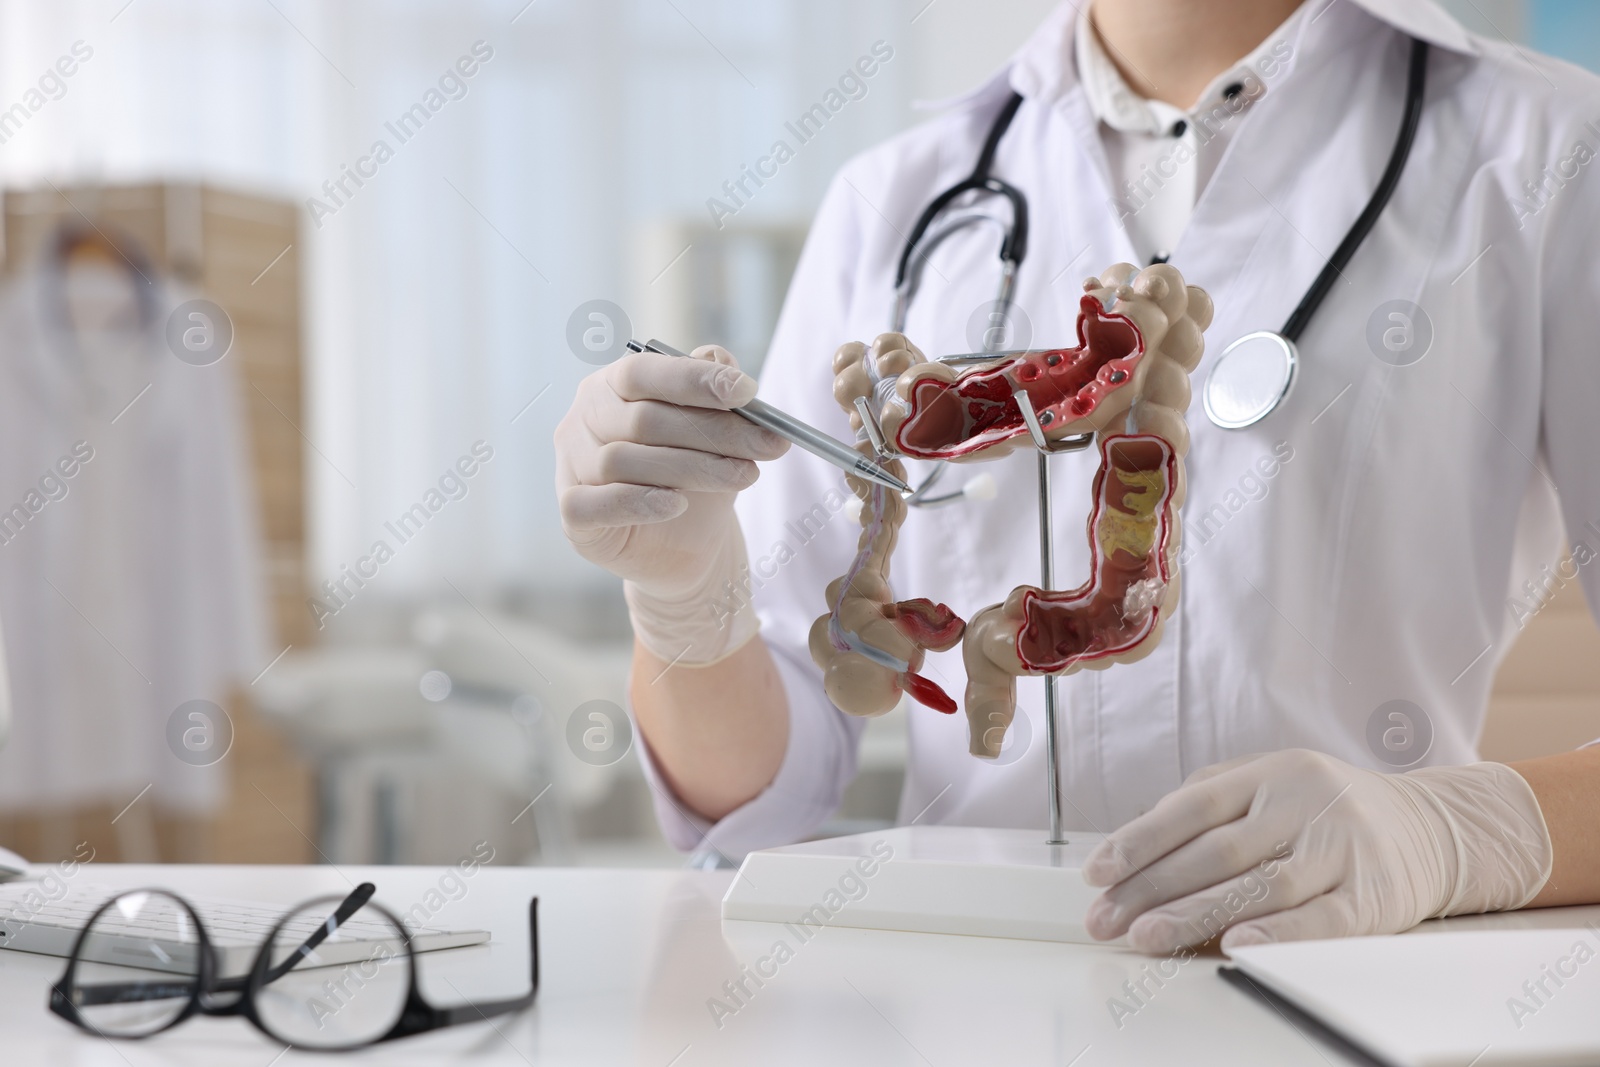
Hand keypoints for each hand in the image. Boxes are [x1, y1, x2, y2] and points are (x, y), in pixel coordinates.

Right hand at [555, 346, 787, 660]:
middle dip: (714, 431)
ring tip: (744, 476)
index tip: (748, 391)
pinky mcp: (574, 517)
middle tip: (768, 444)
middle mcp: (583, 420)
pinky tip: (677, 505)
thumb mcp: (714, 433)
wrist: (684, 546)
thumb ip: (712, 394)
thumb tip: (718, 358)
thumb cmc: (693, 477)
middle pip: (643, 419)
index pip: (643, 372)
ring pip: (625, 460)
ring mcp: (572, 467)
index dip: (695, 379)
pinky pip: (595, 504)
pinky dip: (639, 502)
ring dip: (694, 468)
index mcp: (611, 386)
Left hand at [1080, 749, 1552, 954]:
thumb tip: (1140, 839)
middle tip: (1106, 919)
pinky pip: (1319, 919)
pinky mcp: (1373, 894)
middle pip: (1216, 851)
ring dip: (1195, 915)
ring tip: (1147, 938)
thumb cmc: (1330, 809)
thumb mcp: (1272, 783)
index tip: (1097, 874)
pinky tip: (1236, 946)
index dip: (1140, 841)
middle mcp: (1304, 803)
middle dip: (1152, 889)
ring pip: (1258, 885)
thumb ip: (1212, 801)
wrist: (1433, 827)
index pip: (1191, 808)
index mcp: (1271, 772)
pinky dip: (1277, 933)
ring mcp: (1340, 847)